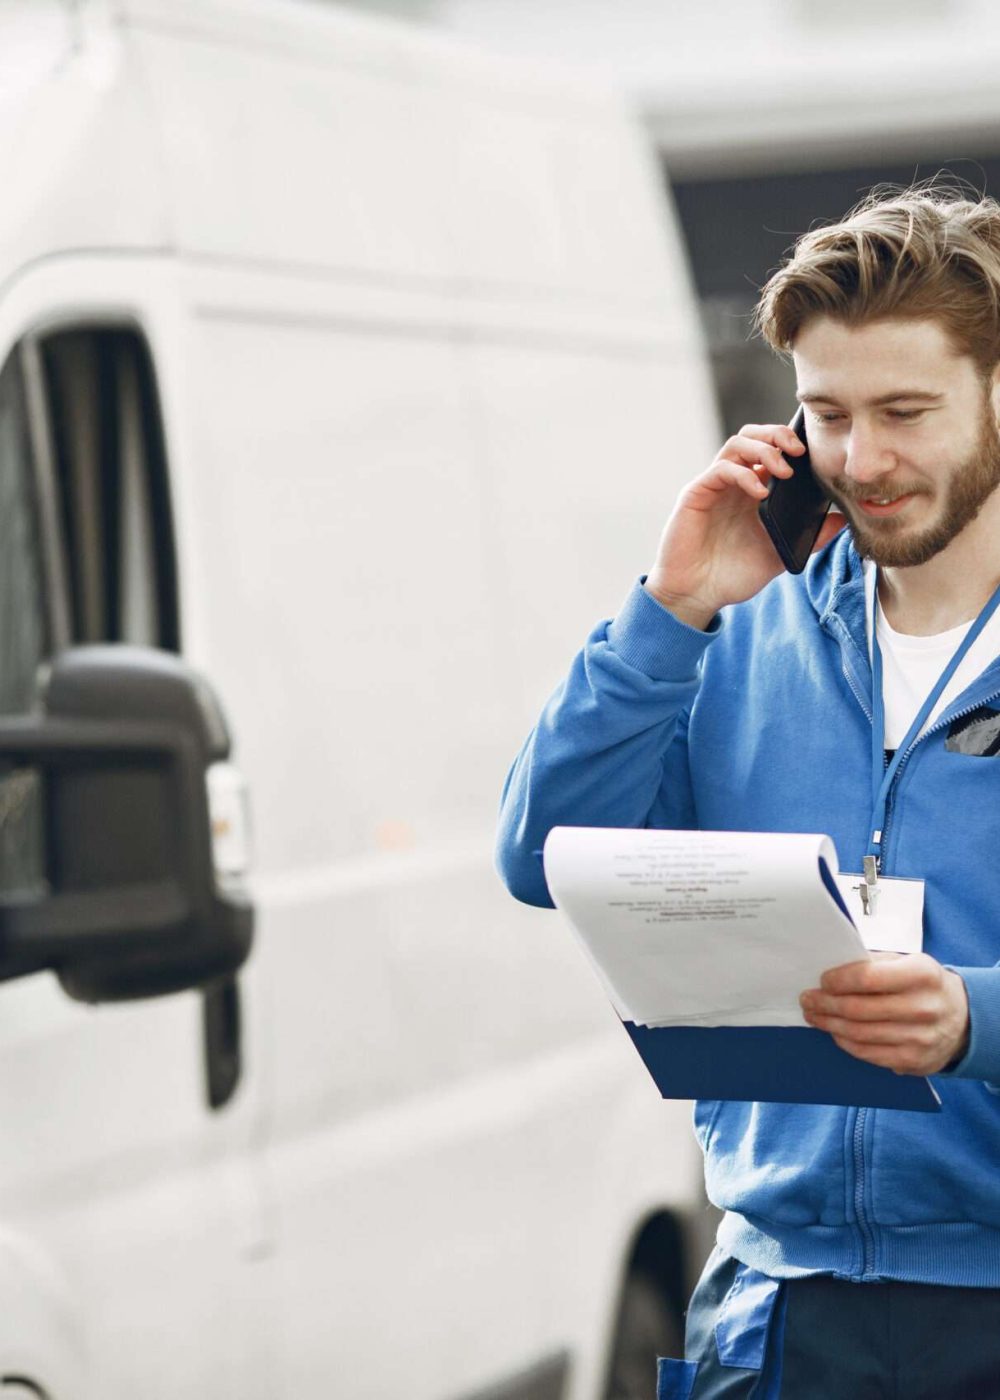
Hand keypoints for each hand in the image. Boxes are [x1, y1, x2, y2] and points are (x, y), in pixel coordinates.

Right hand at [644, 423, 845, 628]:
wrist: (696, 596)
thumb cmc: (732, 576)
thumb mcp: (780, 556)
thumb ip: (810, 538)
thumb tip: (842, 520)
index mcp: (751, 491)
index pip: (770, 449)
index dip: (789, 441)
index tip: (813, 453)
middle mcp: (732, 483)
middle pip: (752, 436)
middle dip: (778, 434)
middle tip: (799, 451)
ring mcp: (713, 487)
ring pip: (736, 444)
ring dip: (764, 450)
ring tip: (785, 471)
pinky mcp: (696, 495)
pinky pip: (720, 469)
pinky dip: (744, 474)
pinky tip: (761, 493)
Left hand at [799, 953, 969, 1075]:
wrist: (962, 1018)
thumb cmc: (924, 985)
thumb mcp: (907, 962)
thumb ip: (874, 963)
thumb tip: (832, 968)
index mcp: (922, 974)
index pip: (869, 977)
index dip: (839, 980)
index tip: (823, 980)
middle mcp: (924, 1007)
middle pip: (860, 1009)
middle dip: (826, 1004)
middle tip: (808, 999)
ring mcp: (921, 1038)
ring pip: (861, 1034)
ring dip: (830, 1025)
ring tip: (814, 1015)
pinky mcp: (914, 1061)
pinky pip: (870, 1054)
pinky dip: (846, 1043)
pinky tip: (835, 1033)